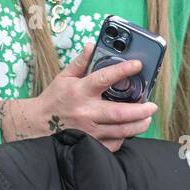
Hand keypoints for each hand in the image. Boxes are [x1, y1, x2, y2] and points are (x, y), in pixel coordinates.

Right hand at [31, 42, 157, 151]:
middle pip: (119, 112)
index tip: (138, 65)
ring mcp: (89, 130)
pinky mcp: (90, 144)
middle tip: (152, 105)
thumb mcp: (64, 76)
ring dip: (138, 125)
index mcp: (80, 91)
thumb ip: (81, 62)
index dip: (123, 70)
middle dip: (140, 109)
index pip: (104, 78)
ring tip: (147, 118)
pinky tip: (130, 130)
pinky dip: (124, 137)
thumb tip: (92, 45)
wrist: (37, 125)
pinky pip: (113, 143)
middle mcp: (86, 111)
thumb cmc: (53, 99)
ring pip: (120, 130)